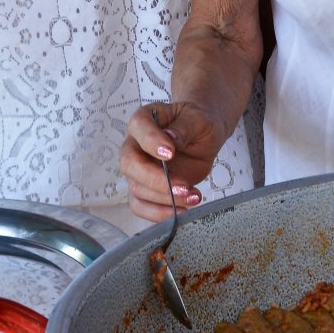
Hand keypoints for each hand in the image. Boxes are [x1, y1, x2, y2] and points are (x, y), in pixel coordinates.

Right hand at [121, 100, 227, 221]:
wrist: (204, 137)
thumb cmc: (198, 123)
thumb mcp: (198, 119)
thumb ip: (184, 128)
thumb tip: (170, 139)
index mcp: (145, 120)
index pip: (138, 126)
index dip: (151, 141)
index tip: (170, 153)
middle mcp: (135, 144)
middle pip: (129, 164)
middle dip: (155, 179)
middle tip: (183, 185)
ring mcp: (138, 169)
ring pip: (137, 189)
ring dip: (166, 198)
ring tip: (193, 196)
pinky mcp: (146, 189)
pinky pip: (142, 206)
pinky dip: (161, 213)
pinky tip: (184, 210)